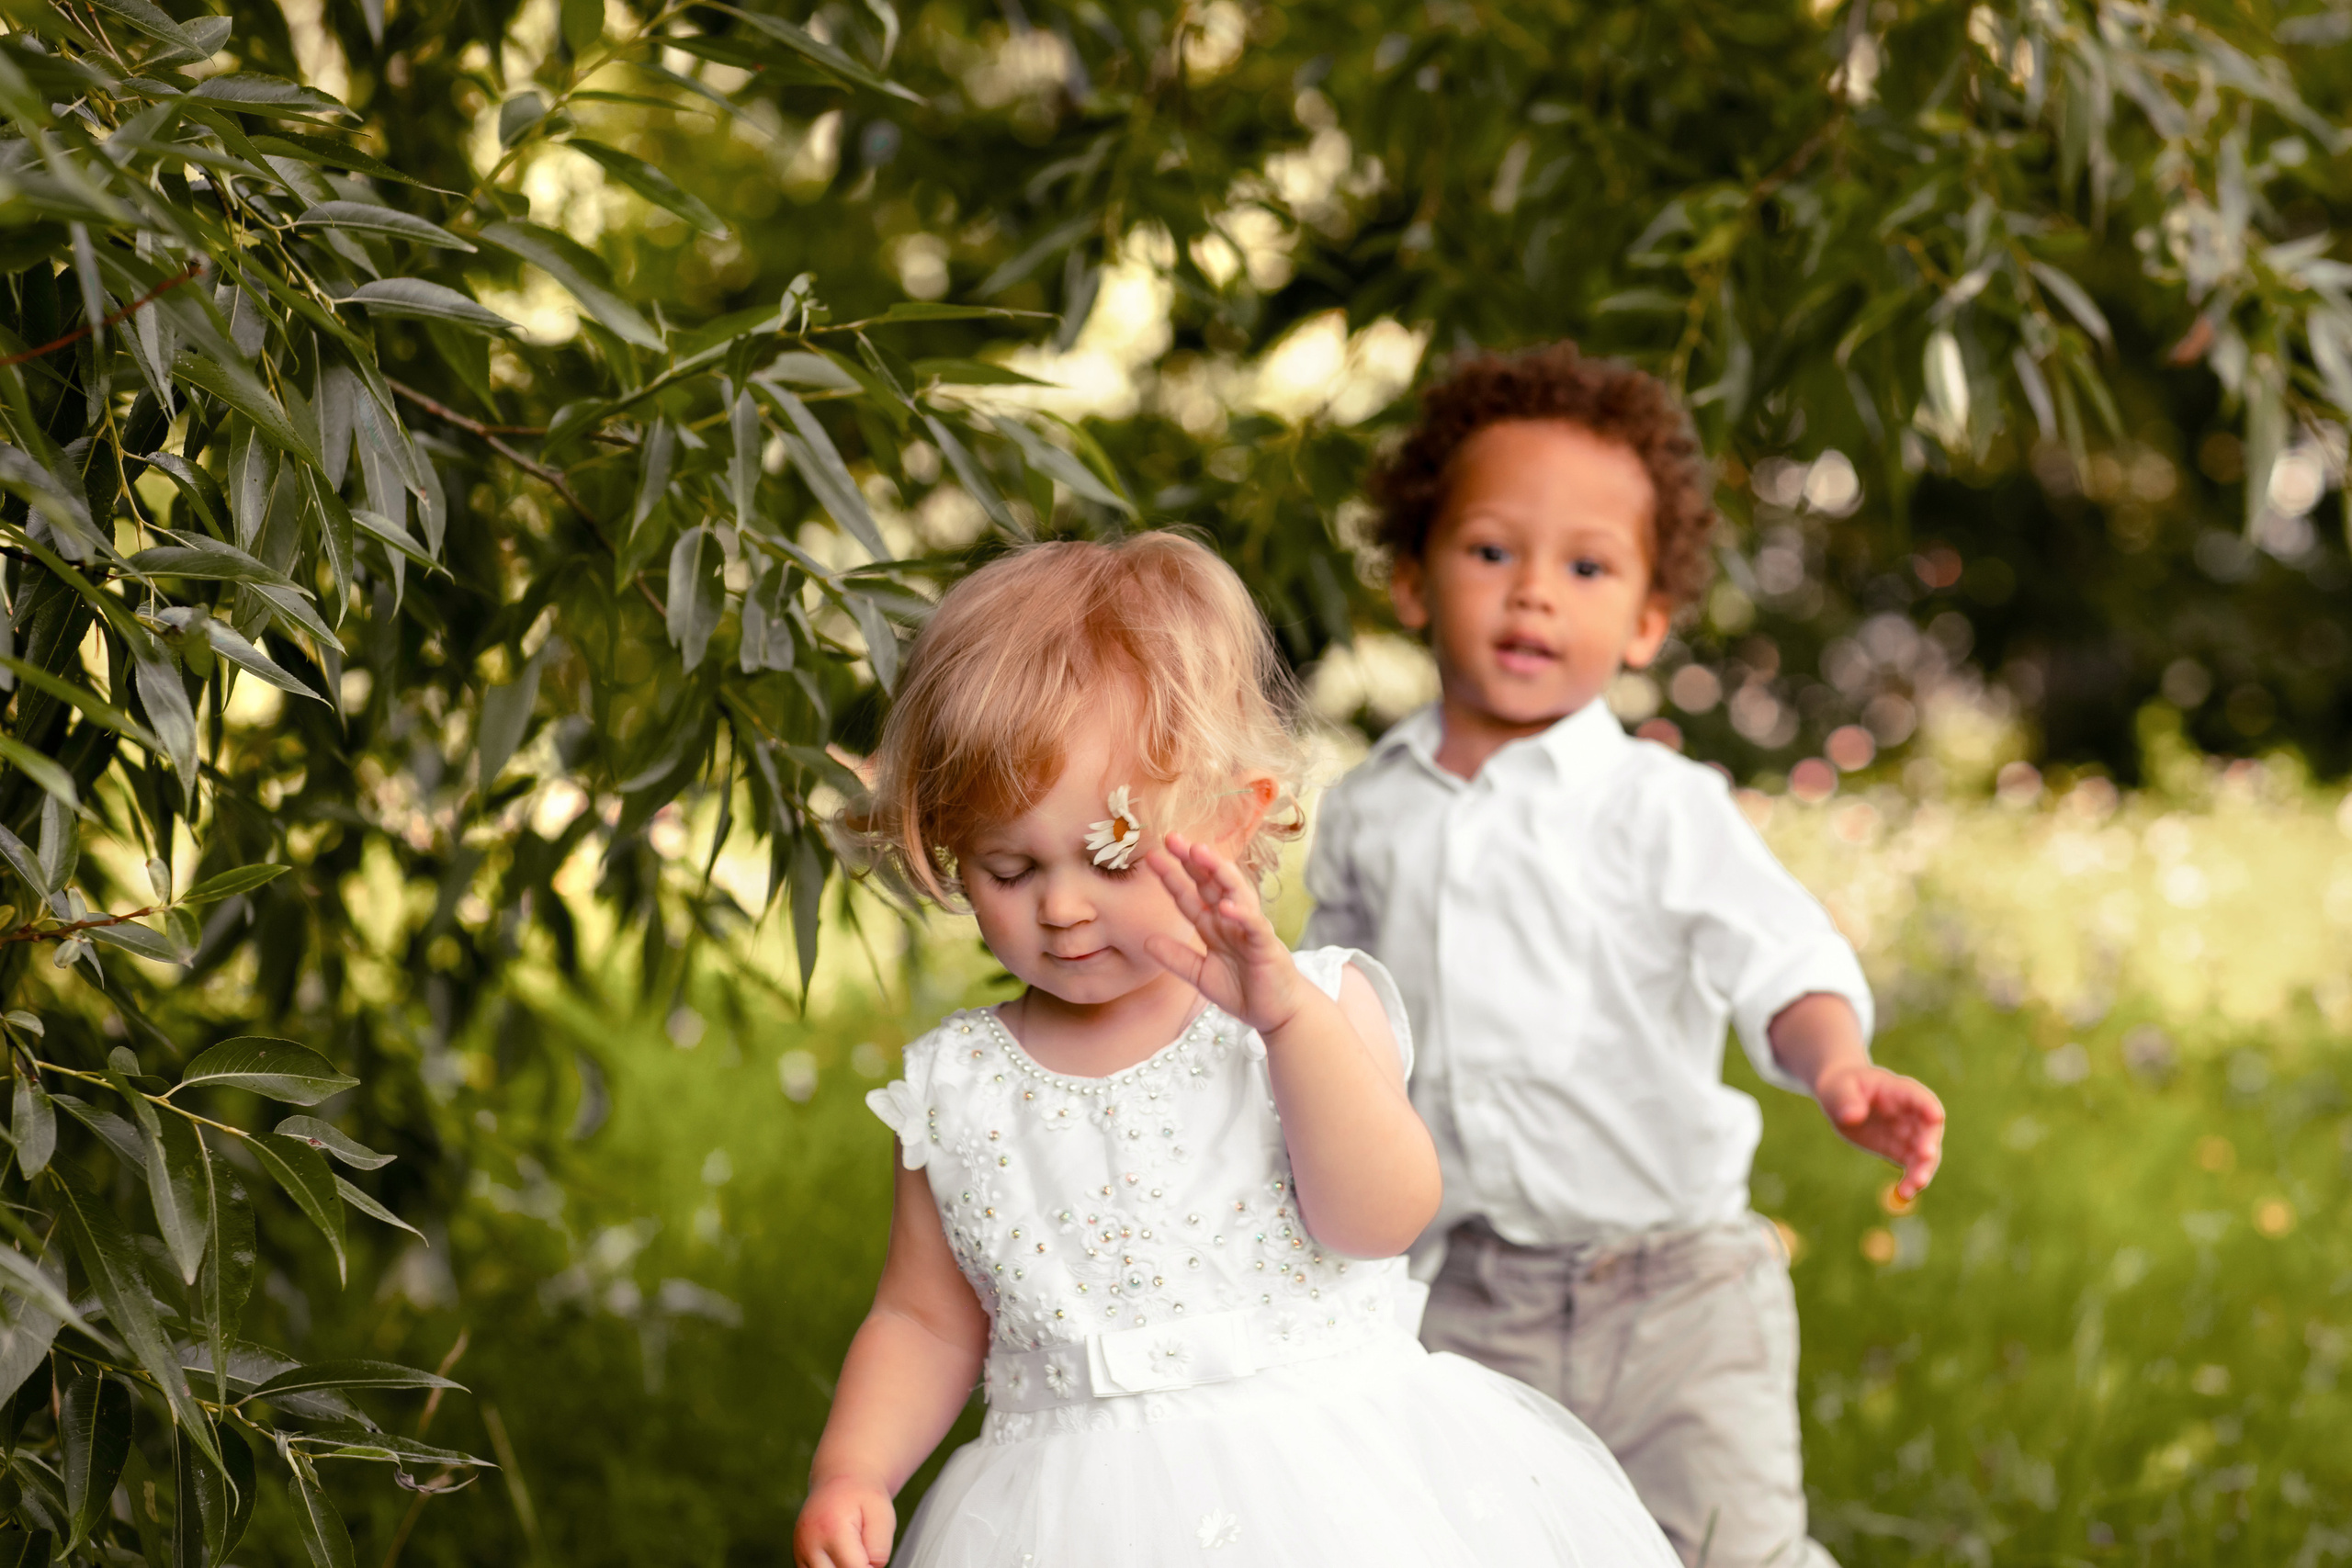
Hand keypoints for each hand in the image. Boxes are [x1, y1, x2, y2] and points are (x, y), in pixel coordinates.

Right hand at [794, 1476, 894, 1567]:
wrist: (839, 1479)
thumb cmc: (862, 1495)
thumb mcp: (883, 1514)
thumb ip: (880, 1548)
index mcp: (831, 1530)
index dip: (870, 1566)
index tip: (873, 1552)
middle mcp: (809, 1544)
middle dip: (853, 1566)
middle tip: (862, 1548)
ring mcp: (800, 1552)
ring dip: (841, 1567)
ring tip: (850, 1547)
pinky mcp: (798, 1558)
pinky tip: (839, 1552)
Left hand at [1141, 832, 1306, 1036]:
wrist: (1277, 1014)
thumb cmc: (1243, 991)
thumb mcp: (1199, 975)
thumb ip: (1176, 958)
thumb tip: (1146, 942)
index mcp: (1214, 926)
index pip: (1189, 894)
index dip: (1171, 876)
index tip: (1152, 856)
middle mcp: (1231, 920)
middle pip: (1210, 883)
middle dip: (1192, 860)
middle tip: (1172, 838)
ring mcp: (1249, 929)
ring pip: (1234, 892)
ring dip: (1218, 872)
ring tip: (1200, 854)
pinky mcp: (1265, 945)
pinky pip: (1253, 925)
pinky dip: (1240, 914)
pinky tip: (1225, 905)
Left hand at [1814, 1063, 1944, 1199]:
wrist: (1841, 1099)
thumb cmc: (1842, 1086)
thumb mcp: (1839, 1088)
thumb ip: (1847, 1100)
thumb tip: (1852, 1116)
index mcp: (1899, 1091)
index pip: (1920, 1097)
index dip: (1929, 1106)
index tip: (1936, 1117)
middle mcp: (1911, 1114)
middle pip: (1929, 1129)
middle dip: (1929, 1142)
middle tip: (1925, 1156)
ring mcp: (1909, 1134)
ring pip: (1925, 1153)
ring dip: (1924, 1168)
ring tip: (1916, 1185)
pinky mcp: (1900, 1151)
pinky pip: (1912, 1167)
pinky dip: (1911, 1181)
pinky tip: (1904, 1193)